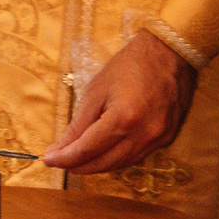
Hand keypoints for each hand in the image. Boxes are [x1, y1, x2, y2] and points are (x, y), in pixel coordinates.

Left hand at [40, 31, 195, 174]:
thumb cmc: (130, 65)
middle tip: (60, 162)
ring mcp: (158, 139)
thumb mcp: (96, 90)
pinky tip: (103, 153)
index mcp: (123, 119)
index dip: (65, 158)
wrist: (169, 52)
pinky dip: (117, 158)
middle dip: (79, 166)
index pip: (87, 150)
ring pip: (121, 164)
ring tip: (78, 160)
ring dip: (97, 165)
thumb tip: (60, 148)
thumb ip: (78, 125)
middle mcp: (143, 134)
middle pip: (104, 163)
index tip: (48, 160)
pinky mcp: (167, 138)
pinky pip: (136, 157)